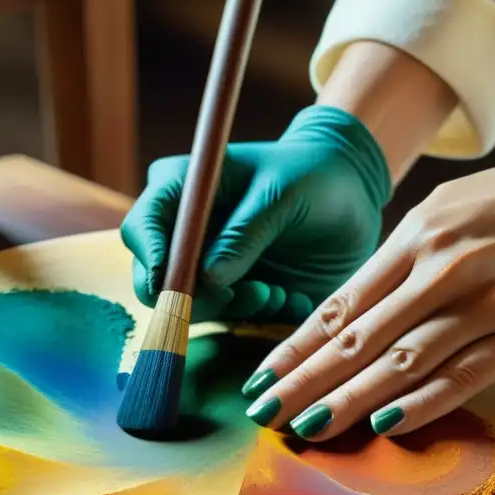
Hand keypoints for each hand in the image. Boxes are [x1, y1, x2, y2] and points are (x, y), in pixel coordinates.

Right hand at [121, 105, 390, 322]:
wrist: (351, 194)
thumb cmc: (312, 175)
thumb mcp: (282, 195)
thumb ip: (245, 234)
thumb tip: (208, 279)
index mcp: (182, 190)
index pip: (143, 228)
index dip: (152, 259)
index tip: (178, 283)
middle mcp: (185, 231)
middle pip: (155, 281)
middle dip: (196, 298)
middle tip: (246, 293)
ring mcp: (207, 264)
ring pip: (192, 307)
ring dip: (236, 308)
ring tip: (276, 291)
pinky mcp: (234, 291)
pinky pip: (230, 319)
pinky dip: (258, 315)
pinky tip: (289, 296)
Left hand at [240, 85, 494, 439]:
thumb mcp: (453, 211)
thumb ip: (405, 259)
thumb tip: (356, 308)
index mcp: (420, 234)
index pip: (343, 301)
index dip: (298, 344)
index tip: (262, 375)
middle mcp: (445, 267)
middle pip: (360, 336)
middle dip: (305, 379)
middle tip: (263, 412)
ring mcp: (488, 303)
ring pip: (405, 361)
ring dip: (351, 399)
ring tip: (308, 427)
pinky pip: (465, 376)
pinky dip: (422, 403)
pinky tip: (385, 426)